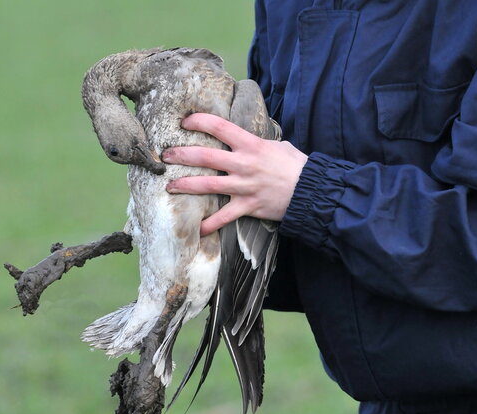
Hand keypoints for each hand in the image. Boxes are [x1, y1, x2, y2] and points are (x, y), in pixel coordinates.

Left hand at [162, 113, 307, 235]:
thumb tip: (245, 140)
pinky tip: (196, 230)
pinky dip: (209, 225)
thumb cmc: (296, 165)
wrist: (310, 190)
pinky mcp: (247, 206)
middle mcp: (244, 164)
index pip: (219, 127)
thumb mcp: (278, 145)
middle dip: (181, 154)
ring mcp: (244, 186)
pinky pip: (224, 218)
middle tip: (165, 155)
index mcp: (251, 144)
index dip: (199, 121)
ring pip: (208, 185)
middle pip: (205, 156)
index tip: (185, 122)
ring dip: (185, 185)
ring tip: (170, 187)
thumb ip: (258, 142)